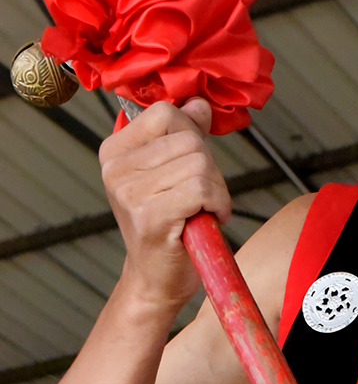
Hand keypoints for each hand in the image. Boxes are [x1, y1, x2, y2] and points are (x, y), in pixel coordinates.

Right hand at [100, 98, 232, 312]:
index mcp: (115, 151)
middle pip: (188, 139)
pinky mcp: (150, 215)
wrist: (157, 281)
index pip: (166, 113)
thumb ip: (184, 136)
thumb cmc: (169, 230)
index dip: (193, 137)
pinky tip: (206, 220)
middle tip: (202, 198)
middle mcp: (116, 168)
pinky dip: (217, 204)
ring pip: (199, 164)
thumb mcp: (172, 175)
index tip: (192, 168)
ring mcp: (130, 192)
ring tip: (202, 211)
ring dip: (216, 190)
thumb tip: (199, 103)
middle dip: (209, 169)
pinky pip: (201, 189)